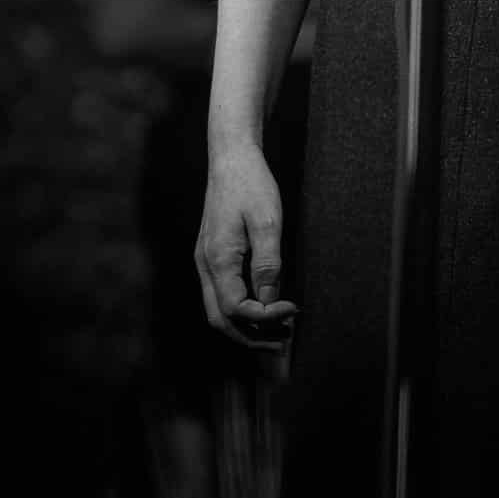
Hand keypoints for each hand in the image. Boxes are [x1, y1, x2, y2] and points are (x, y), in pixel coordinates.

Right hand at [195, 142, 297, 350]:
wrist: (231, 157)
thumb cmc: (251, 184)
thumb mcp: (267, 221)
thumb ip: (268, 264)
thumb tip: (268, 302)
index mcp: (217, 259)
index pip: (236, 309)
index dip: (265, 317)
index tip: (292, 310)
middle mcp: (205, 266)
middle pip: (219, 320)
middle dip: (251, 337)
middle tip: (283, 340)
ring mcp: (206, 262)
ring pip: (218, 310)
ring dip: (246, 327)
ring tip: (278, 329)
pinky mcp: (212, 256)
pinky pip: (221, 295)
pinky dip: (241, 310)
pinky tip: (264, 307)